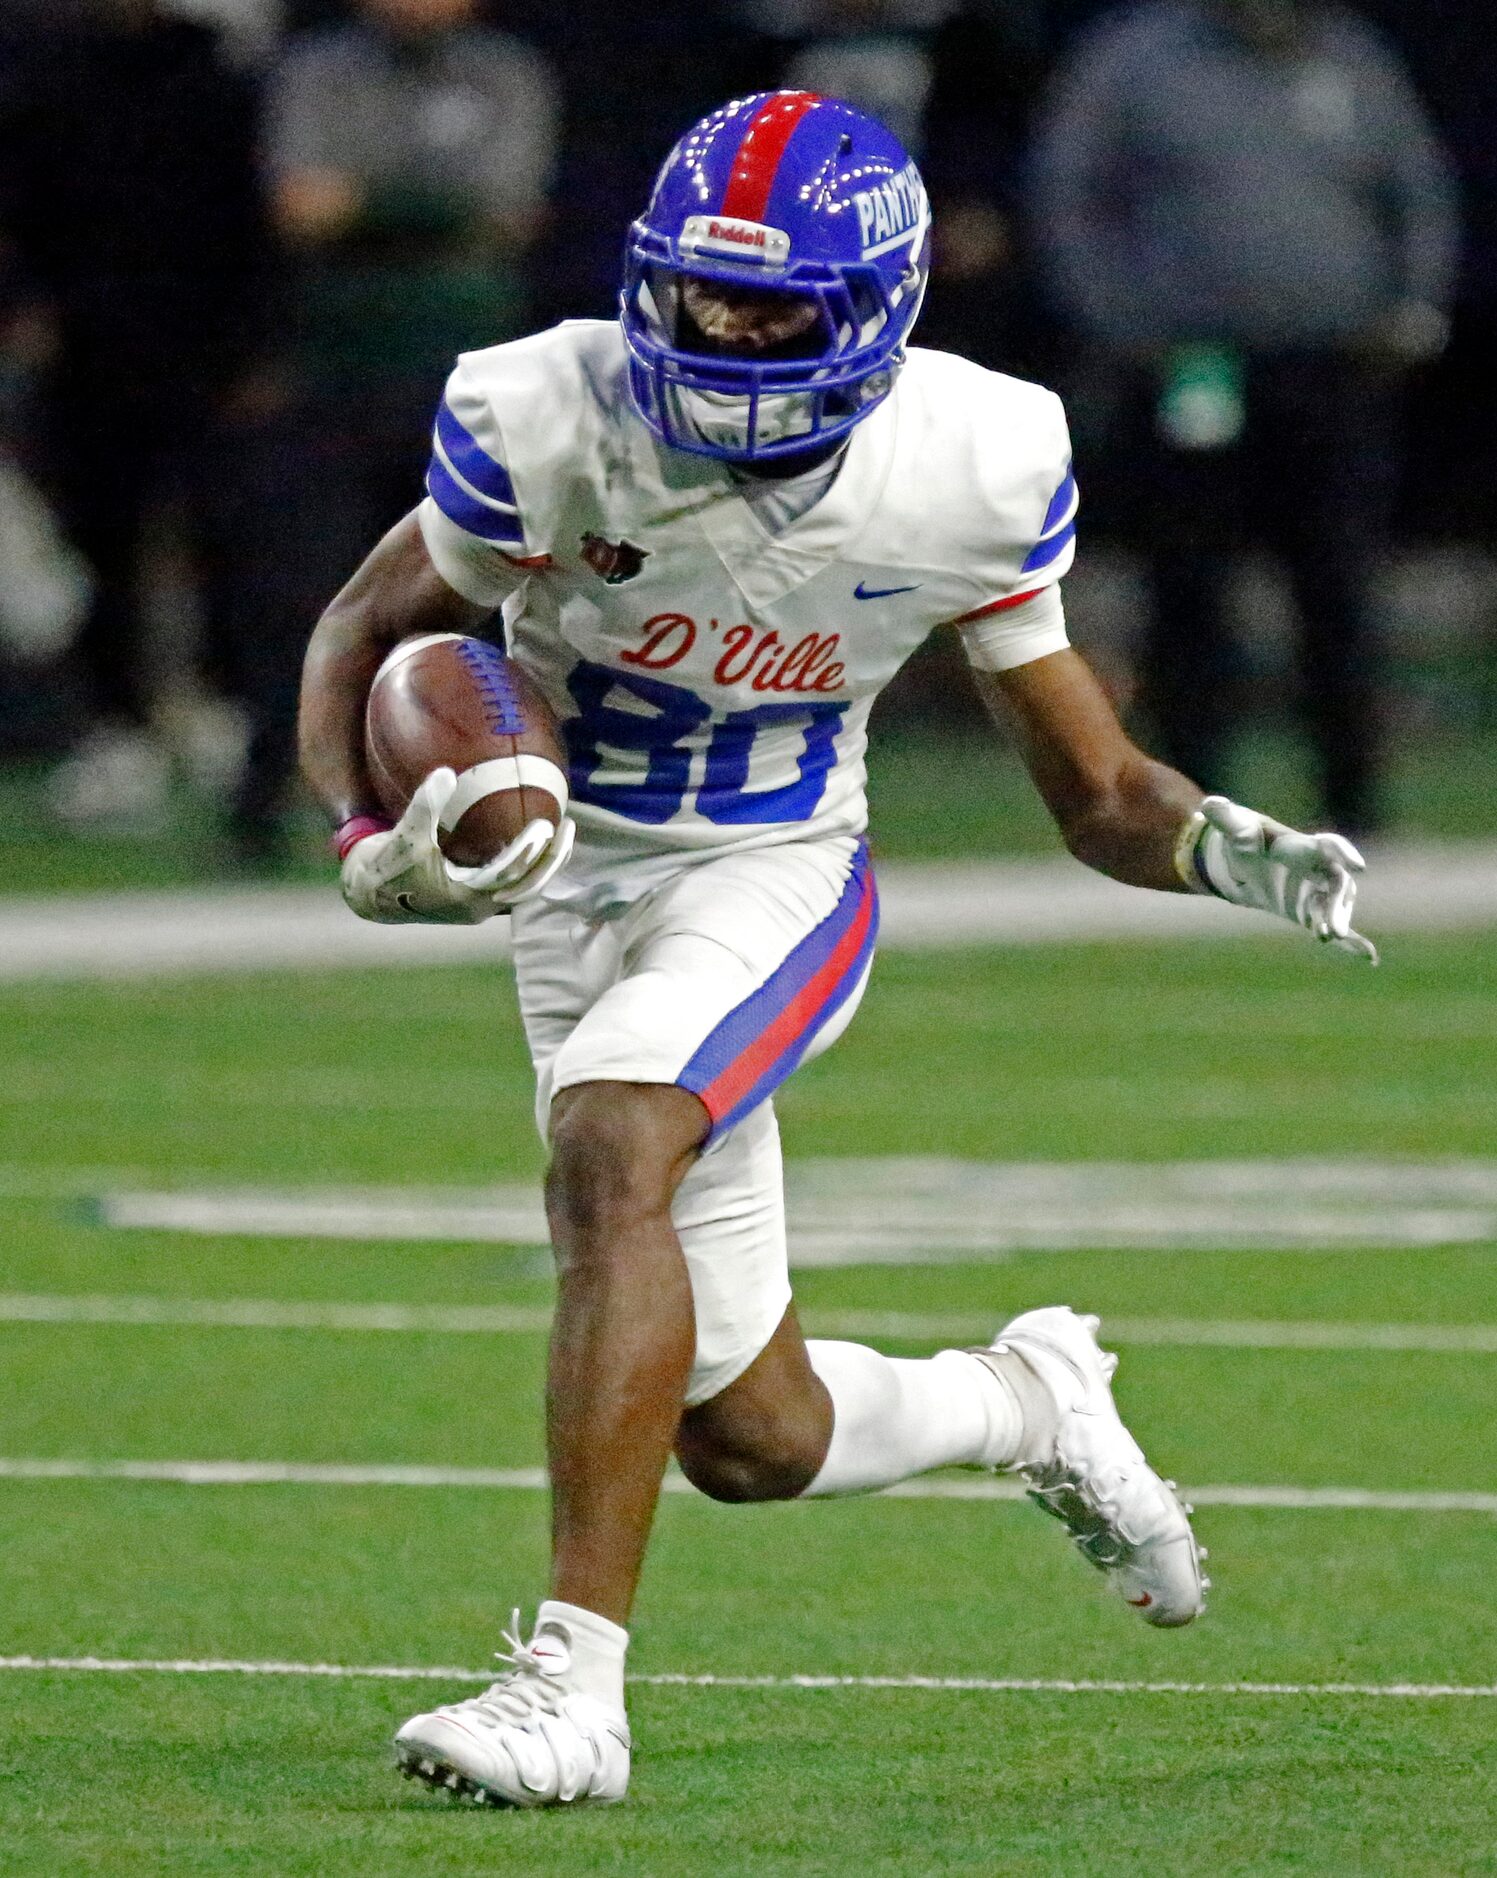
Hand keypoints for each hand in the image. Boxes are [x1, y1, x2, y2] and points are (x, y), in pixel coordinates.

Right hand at [340, 768, 574, 924]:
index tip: (546, 825)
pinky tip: (534, 839)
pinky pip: (511, 883)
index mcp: (465, 896)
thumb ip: (426, 805)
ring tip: (562, 832)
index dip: (530, 852)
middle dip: (551, 859)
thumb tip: (445, 772)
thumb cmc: (387, 866)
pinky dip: (526, 864)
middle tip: (567, 825)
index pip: (509, 874)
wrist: (370, 894)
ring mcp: (479, 906)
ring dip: (544, 864)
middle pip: (528, 886)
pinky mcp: (476, 899)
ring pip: (523, 888)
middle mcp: (478, 906)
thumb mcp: (404, 834)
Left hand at [1181, 795, 1377, 961]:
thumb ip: (1225, 818)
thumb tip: (1209, 804)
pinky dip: (1351, 940)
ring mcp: (1316, 891)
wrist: (1242, 860)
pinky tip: (1367, 956)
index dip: (1344, 854)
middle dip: (1337, 905)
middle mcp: (1317, 868)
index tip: (1359, 866)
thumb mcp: (1233, 828)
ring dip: (1334, 920)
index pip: (1329, 847)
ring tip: (1327, 937)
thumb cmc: (1244, 838)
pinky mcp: (1309, 910)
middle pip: (1337, 884)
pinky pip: (1332, 922)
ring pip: (1334, 906)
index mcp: (1302, 846)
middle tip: (1332, 929)